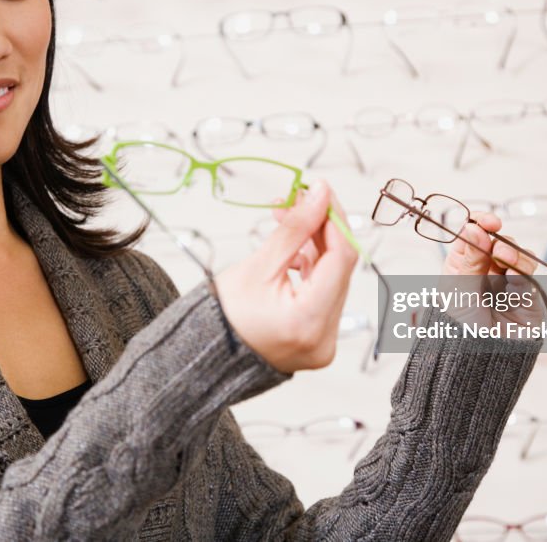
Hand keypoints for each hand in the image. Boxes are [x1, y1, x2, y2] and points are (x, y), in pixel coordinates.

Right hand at [214, 181, 357, 373]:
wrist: (206, 356)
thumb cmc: (224, 315)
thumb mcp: (258, 266)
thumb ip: (294, 229)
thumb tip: (320, 193)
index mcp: (308, 322)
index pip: (340, 259)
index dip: (334, 219)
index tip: (319, 191)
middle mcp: (324, 338)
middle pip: (340, 268)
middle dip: (322, 229)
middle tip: (296, 200)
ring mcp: (325, 343)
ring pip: (334, 278)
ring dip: (316, 245)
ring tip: (287, 221)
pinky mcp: (320, 340)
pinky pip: (326, 294)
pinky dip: (313, 269)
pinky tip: (293, 253)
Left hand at [439, 212, 544, 333]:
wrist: (476, 357)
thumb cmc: (459, 326)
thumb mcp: (457, 288)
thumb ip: (469, 259)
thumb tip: (474, 228)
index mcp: (463, 263)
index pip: (474, 234)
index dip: (481, 223)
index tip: (489, 222)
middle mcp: (486, 269)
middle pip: (499, 241)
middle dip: (499, 240)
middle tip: (495, 246)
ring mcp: (507, 281)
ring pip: (519, 255)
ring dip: (514, 253)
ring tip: (504, 259)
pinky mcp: (526, 295)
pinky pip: (529, 276)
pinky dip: (522, 271)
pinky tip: (513, 276)